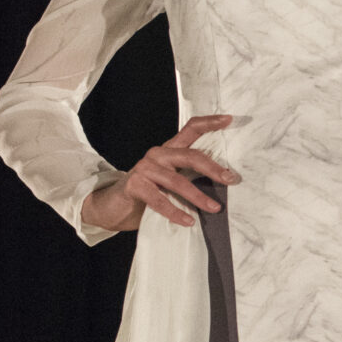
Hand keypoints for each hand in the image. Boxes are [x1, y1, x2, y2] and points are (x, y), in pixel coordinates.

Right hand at [82, 116, 236, 232]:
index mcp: (168, 151)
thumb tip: (222, 187)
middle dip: (213, 168)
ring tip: (214, 208)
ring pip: (177, 181)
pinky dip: (175, 212)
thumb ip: (188, 178)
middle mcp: (157, 154)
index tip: (229, 119)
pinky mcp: (135, 185)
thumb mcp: (169, 183)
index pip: (190, 129)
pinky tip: (188, 221)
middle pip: (190, 155)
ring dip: (198, 197)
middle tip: (231, 179)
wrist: (110, 207)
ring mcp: (145, 168)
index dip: (210, 123)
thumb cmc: (145, 196)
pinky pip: (159, 199)